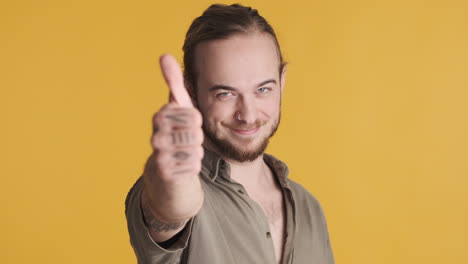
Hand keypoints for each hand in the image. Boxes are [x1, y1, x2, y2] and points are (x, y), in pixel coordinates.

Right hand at [141, 54, 203, 239]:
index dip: (197, 122)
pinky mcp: (164, 173)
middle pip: (195, 133)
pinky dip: (193, 167)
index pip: (193, 115)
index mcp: (161, 116)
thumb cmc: (177, 136)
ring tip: (185, 153)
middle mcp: (155, 134)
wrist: (167, 174)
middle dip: (198, 139)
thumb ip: (173, 83)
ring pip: (195, 150)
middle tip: (188, 142)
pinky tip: (184, 166)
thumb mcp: (178, 108)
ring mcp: (158, 154)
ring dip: (196, 153)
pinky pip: (193, 167)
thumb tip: (164, 55)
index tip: (188, 125)